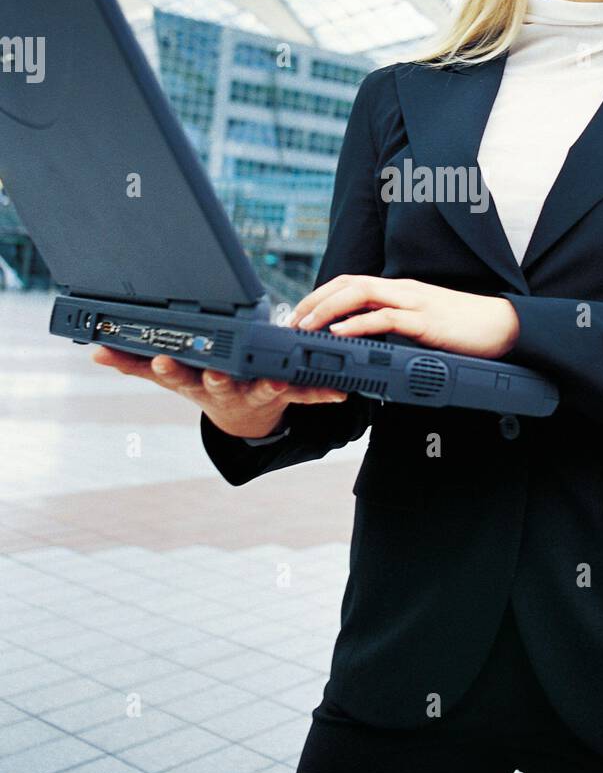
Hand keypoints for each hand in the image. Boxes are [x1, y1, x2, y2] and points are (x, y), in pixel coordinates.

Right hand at [90, 347, 346, 438]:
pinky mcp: (284, 395)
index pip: (178, 373)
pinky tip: (338, 392)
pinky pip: (304, 393)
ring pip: (262, 388)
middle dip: (216, 377)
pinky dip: (321, 393)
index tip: (162, 360)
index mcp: (196, 380)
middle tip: (216, 372)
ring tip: (280, 382)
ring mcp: (254, 393)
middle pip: (218, 382)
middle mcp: (224, 388)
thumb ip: (132, 364)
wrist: (243, 420)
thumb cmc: (204, 384)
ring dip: (272, 385)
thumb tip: (94, 352)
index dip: (169, 368)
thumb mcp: (169, 379)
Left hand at [287, 275, 520, 358]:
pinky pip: (385, 318)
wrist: (502, 325)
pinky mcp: (425, 321)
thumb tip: (367, 336)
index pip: (350, 282)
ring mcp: (413, 302)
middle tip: (292, 322)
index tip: (300, 314)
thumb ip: (396, 323)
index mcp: (399, 290)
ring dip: (328, 309)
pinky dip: (359, 323)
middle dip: (314, 300)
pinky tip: (341, 333)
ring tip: (307, 326)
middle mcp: (402, 289)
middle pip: (347, 283)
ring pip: (360, 294)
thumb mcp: (422, 321)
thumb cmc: (464, 327)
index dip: (321, 295)